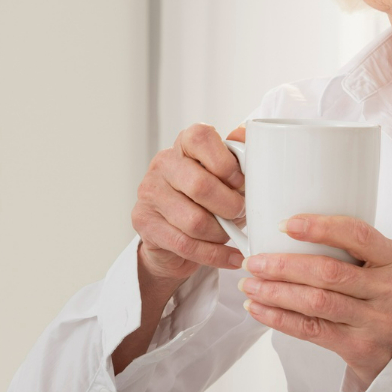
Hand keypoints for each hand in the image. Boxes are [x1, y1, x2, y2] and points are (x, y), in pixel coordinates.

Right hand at [130, 124, 247, 288]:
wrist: (176, 236)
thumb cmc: (208, 200)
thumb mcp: (227, 178)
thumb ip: (239, 157)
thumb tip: (247, 134)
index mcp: (184, 144)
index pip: (201, 137)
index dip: (226, 163)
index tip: (240, 182)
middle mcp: (163, 163)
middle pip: (199, 185)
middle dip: (229, 206)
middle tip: (241, 213)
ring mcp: (149, 192)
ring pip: (194, 221)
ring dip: (221, 234)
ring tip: (231, 235)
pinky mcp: (144, 222)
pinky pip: (185, 244)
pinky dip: (215, 255)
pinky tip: (232, 257)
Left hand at [238, 215, 391, 388]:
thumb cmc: (390, 299)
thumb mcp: (389, 267)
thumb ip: (356, 250)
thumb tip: (293, 230)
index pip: (358, 235)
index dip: (319, 227)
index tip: (284, 225)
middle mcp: (389, 290)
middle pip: (328, 272)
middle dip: (284, 265)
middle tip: (254, 261)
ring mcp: (376, 321)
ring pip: (316, 302)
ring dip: (276, 292)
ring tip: (250, 284)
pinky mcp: (359, 348)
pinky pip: (312, 330)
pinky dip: (280, 318)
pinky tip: (260, 308)